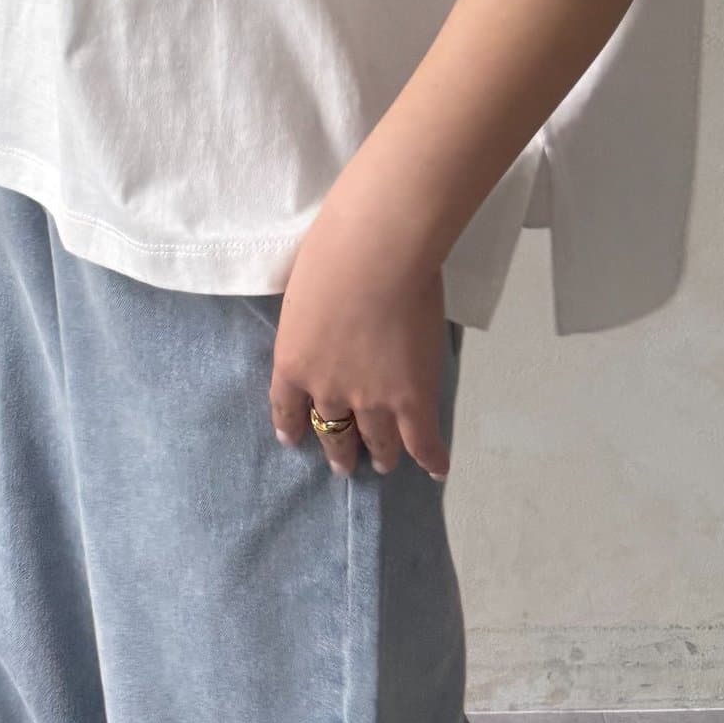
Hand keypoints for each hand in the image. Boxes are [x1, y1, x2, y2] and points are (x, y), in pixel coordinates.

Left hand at [268, 199, 450, 480]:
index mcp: (293, 362)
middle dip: (338, 450)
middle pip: (332, 431)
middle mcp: (327, 391)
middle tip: (343, 463)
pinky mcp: (411, 399)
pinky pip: (422, 439)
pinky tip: (437, 469)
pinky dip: (431, 458)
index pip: (286, 407)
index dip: (292, 427)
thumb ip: (311, 320)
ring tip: (385, 463)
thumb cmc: (331, 253)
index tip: (293, 439)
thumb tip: (328, 320)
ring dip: (381, 455)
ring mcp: (371, 400)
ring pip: (377, 441)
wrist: (375, 254)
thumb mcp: (302, 293)